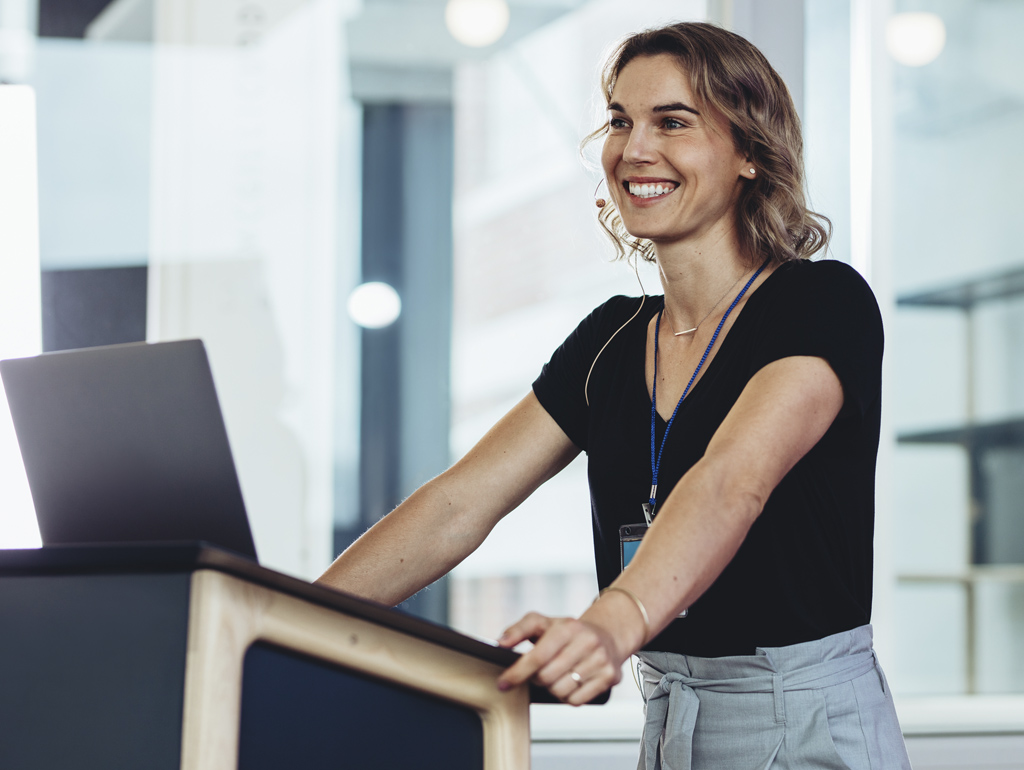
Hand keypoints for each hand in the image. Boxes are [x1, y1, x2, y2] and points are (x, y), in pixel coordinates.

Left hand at [494, 611, 627, 705]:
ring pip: (561, 692)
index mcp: (568, 627)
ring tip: (558, 675)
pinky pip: (577, 700)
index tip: (503, 684)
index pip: (538, 656)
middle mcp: (587, 641)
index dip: (517, 672)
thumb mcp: (543, 623)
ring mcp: (600, 660)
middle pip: (547, 677)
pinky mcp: (609, 677)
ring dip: (552, 689)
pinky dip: (568, 697)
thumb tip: (499, 643)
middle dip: (537, 679)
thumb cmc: (568, 632)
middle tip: (540, 672)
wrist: (606, 635)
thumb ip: (519, 630)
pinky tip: (572, 683)